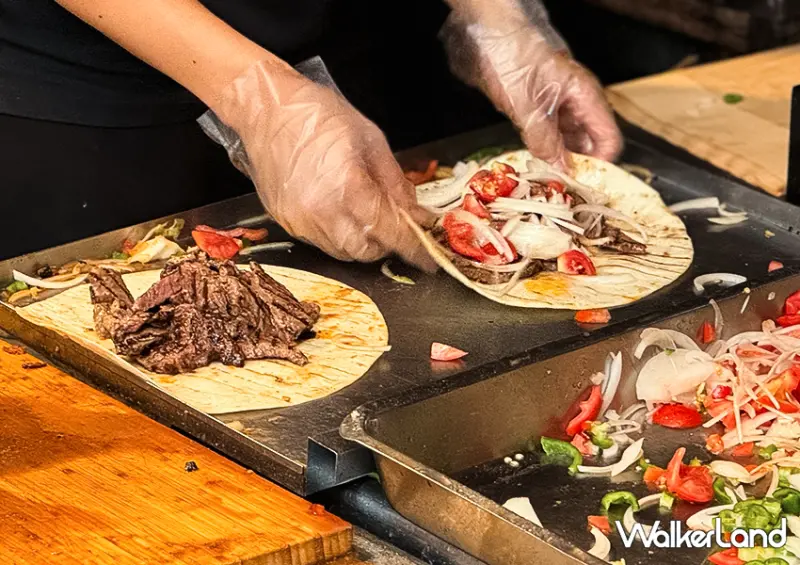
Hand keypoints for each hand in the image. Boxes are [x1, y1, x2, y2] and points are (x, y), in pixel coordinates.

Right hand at [212, 60, 435, 270]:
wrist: (265, 109)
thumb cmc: (318, 114)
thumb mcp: (371, 140)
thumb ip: (395, 183)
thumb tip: (415, 214)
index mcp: (348, 187)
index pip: (390, 232)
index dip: (413, 248)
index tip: (429, 257)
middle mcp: (321, 212)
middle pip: (367, 251)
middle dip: (386, 243)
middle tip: (395, 224)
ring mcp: (300, 220)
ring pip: (343, 251)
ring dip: (362, 240)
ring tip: (365, 212)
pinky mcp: (286, 222)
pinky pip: (321, 241)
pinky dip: (338, 233)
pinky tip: (339, 209)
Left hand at [443, 18, 622, 169]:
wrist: (489, 34)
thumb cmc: (512, 58)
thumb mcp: (528, 105)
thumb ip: (545, 140)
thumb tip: (562, 170)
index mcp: (585, 97)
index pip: (608, 139)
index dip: (601, 164)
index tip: (584, 184)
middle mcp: (576, 103)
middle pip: (589, 144)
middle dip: (578, 167)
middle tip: (562, 189)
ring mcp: (557, 107)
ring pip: (567, 143)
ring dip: (559, 162)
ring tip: (547, 181)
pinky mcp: (538, 110)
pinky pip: (548, 138)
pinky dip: (543, 152)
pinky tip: (533, 164)